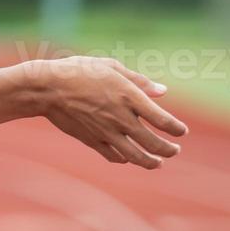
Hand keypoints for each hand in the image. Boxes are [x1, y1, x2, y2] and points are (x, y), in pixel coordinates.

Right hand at [33, 56, 188, 168]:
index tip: (181, 132)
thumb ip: (139, 81)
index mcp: (129, 96)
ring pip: (136, 156)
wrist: (47, 88)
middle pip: (153, 143)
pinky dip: (125, 159)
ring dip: (151, 162)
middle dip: (169, 150)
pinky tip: (129, 158)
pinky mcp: (92, 141)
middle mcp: (121, 118)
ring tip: (159, 163)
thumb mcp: (111, 67)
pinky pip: (114, 156)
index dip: (176, 129)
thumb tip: (163, 91)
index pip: (163, 120)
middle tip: (175, 150)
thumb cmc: (79, 71)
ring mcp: (106, 132)